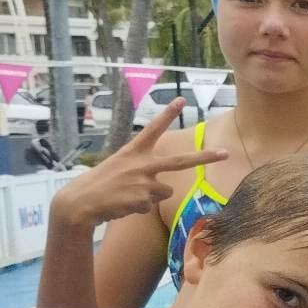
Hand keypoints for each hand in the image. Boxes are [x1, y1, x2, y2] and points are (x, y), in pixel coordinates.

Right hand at [50, 100, 219, 226]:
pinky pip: (152, 206)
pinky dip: (140, 208)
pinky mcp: (142, 200)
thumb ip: (143, 170)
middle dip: (205, 158)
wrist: (80, 201)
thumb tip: (167, 188)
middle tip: (226, 153)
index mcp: (133, 152)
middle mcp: (141, 164)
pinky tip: (123, 204)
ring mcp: (143, 182)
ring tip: (127, 195)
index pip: (153, 129)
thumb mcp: (120, 168)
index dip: (167, 114)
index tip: (182, 100)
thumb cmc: (102, 184)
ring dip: (150, 196)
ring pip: (165, 191)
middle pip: (180, 161)